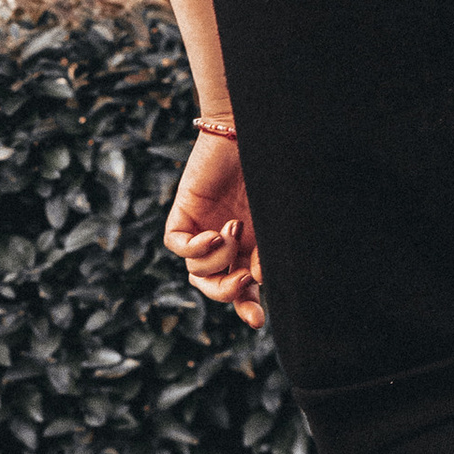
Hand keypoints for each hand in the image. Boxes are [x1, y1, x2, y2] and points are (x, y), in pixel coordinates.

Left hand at [163, 133, 264, 329]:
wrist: (254, 132)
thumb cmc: (274, 171)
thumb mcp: (277, 219)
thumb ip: (270, 249)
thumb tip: (258, 280)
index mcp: (253, 245)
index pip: (244, 288)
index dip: (247, 307)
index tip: (257, 322)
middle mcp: (226, 242)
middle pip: (214, 286)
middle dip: (227, 292)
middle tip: (243, 279)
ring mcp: (203, 228)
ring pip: (195, 271)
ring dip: (217, 260)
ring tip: (235, 231)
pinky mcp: (184, 212)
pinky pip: (176, 245)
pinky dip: (194, 248)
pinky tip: (215, 233)